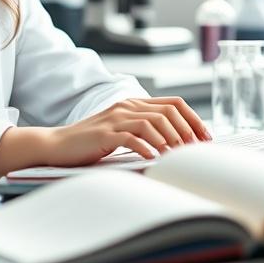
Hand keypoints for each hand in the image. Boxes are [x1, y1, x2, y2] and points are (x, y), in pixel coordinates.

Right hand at [43, 97, 211, 167]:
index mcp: (133, 104)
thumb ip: (145, 131)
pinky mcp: (103, 135)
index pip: (174, 103)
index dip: (194, 119)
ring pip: (151, 122)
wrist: (58, 145)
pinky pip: (130, 138)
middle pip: (167, 112)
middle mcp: (126, 107)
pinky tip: (153, 159)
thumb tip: (179, 144)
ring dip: (169, 140)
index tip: (205, 138)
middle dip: (186, 131)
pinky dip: (146, 148)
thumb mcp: (122, 132)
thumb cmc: (91, 143)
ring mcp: (114, 120)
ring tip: (177, 156)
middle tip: (194, 150)